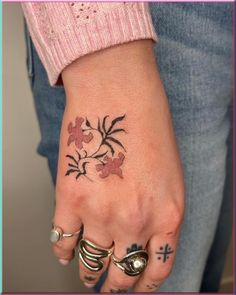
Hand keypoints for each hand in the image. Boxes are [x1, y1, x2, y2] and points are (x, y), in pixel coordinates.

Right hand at [52, 40, 184, 292]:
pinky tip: (64, 253)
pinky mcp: (70, 200)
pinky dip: (62, 251)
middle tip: (109, 287)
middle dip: (116, 285)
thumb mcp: (170, 174)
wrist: (119, 94)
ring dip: (88, 272)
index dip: (145, 285)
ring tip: (87, 274)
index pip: (157, 268)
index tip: (137, 287)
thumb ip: (158, 209)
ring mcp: (100, 213)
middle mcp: (135, 221)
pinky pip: (62, 240)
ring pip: (90, 261)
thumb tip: (141, 233)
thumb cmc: (148, 124)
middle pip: (123, 273)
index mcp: (168, 214)